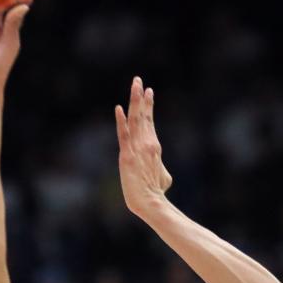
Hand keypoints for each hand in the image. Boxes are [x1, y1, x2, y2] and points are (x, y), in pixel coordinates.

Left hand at [115, 76, 172, 216]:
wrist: (150, 202)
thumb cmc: (155, 191)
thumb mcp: (162, 175)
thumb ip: (158, 165)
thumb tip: (159, 168)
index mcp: (154, 146)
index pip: (150, 121)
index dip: (148, 106)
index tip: (148, 92)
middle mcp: (147, 143)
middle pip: (143, 116)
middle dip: (141, 96)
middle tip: (138, 80)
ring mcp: (137, 148)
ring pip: (136, 120)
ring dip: (135, 101)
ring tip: (135, 85)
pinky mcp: (127, 156)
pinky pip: (124, 135)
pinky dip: (121, 122)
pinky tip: (119, 109)